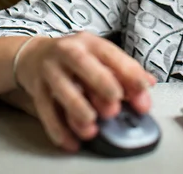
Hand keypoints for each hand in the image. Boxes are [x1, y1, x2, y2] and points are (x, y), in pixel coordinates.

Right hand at [15, 32, 155, 151]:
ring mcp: (50, 69)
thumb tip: (148, 84)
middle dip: (101, 83)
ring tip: (91, 127)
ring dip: (77, 109)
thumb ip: (123, 70)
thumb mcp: (98, 56)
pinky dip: (58, 128)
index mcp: (89, 42)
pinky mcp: (36, 88)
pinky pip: (45, 110)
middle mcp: (68, 51)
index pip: (110, 53)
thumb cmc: (74, 58)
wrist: (34, 56)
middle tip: (114, 106)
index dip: (128, 71)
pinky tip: (71, 141)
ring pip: (62, 88)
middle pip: (83, 64)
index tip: (142, 90)